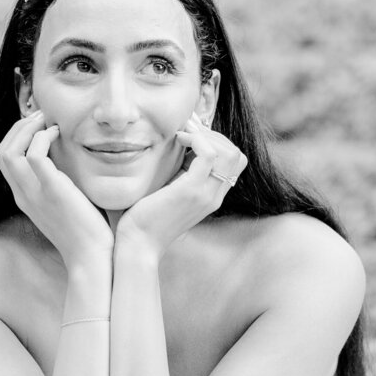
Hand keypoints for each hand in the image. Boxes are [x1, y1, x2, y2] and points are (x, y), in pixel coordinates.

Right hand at [0, 111, 114, 271]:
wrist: (92, 257)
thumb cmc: (86, 231)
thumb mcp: (64, 203)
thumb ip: (58, 182)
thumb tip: (67, 158)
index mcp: (24, 197)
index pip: (4, 160)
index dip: (17, 136)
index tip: (39, 126)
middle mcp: (23, 195)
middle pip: (1, 153)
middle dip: (19, 128)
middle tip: (42, 118)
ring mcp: (34, 194)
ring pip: (9, 152)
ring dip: (27, 129)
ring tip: (48, 122)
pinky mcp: (52, 191)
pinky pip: (35, 155)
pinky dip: (43, 138)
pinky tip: (59, 135)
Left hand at [114, 116, 246, 263]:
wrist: (138, 244)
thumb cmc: (146, 217)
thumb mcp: (170, 189)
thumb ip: (182, 171)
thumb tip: (181, 142)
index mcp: (212, 197)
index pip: (235, 162)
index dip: (218, 142)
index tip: (193, 136)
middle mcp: (214, 197)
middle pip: (236, 154)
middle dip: (214, 135)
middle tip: (188, 132)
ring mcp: (205, 194)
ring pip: (228, 152)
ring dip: (206, 135)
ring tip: (183, 135)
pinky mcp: (191, 191)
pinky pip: (208, 154)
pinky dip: (196, 139)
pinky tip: (178, 139)